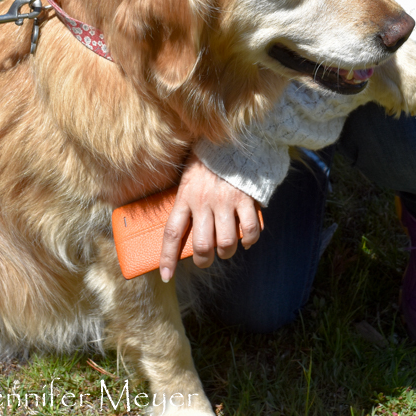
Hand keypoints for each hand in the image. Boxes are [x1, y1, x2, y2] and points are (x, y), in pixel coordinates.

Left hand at [159, 154, 262, 282]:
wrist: (231, 139)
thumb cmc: (206, 162)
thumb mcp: (188, 178)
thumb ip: (186, 202)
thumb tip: (184, 233)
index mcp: (185, 196)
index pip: (172, 233)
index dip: (168, 258)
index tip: (166, 276)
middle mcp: (204, 201)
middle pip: (202, 246)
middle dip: (204, 260)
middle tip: (206, 259)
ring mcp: (226, 201)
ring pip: (226, 243)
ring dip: (226, 252)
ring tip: (225, 249)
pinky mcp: (245, 199)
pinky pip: (249, 230)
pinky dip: (249, 241)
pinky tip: (246, 240)